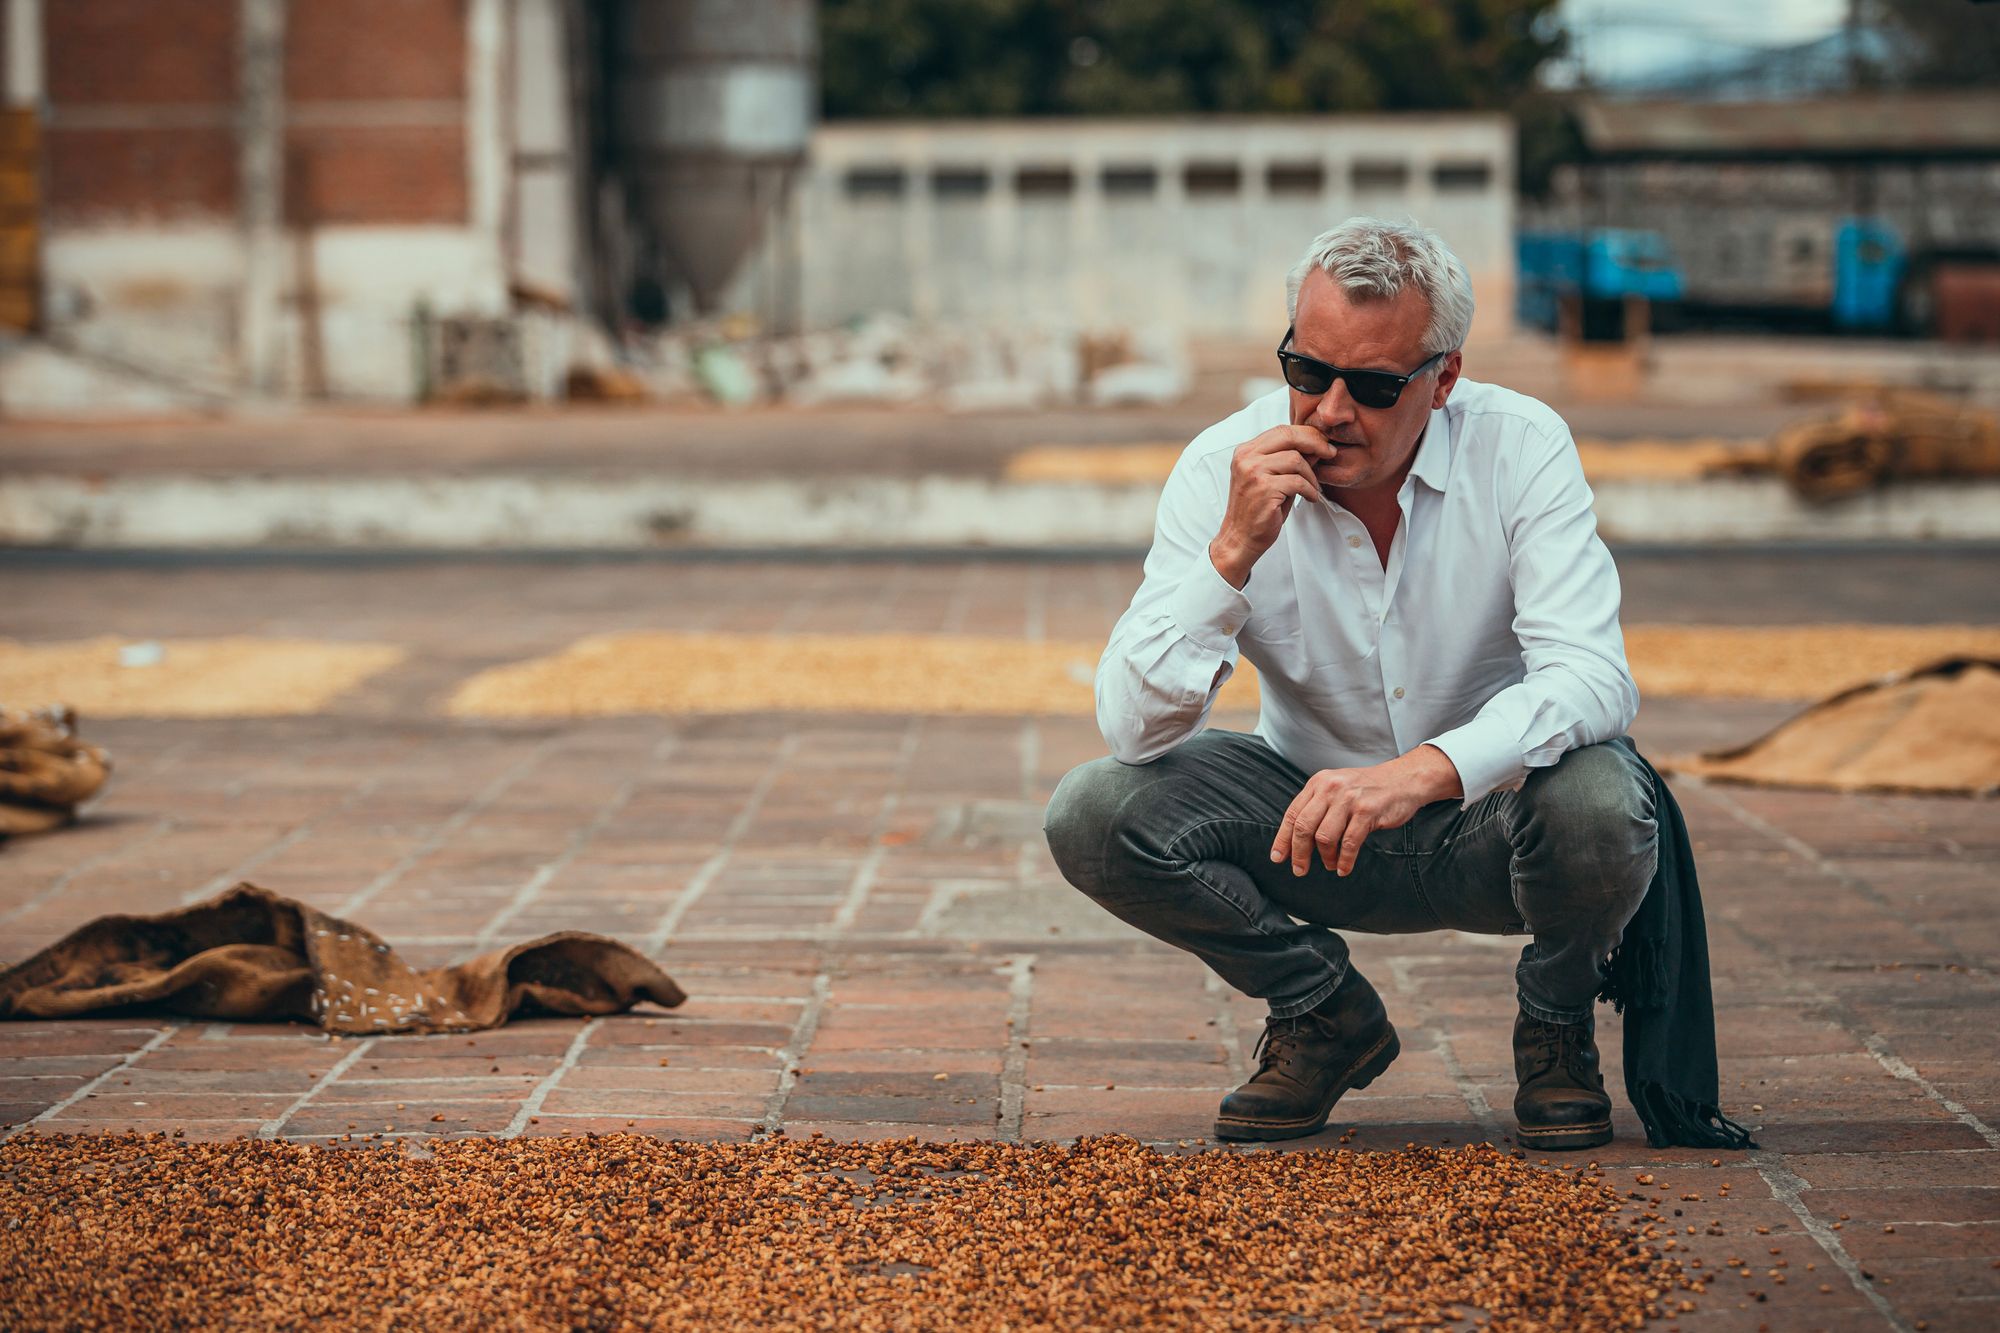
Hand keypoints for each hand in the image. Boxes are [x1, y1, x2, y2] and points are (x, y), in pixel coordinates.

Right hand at [1209, 425, 1334, 587]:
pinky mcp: (1264, 489)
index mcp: (1246, 451)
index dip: (1307, 434)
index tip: (1323, 444)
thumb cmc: (1258, 509)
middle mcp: (1246, 458)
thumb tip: (1317, 445)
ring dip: (1311, 475)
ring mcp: (1253, 472)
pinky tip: (1310, 498)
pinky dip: (1310, 490)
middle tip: (1330, 453)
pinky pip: (1297, 482)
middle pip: (1289, 436)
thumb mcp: (1272, 478)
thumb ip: (1289, 460)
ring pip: (1296, 459)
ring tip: (1313, 488)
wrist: (1241, 538)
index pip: (1281, 430)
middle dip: (1315, 443)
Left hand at [1269, 745, 1462, 876]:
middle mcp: (1330, 788)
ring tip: (1330, 865)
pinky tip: (1344, 868)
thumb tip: (1297, 839)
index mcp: (1318, 783)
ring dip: (1325, 857)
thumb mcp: (1337, 788)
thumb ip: (1318, 806)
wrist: (1404, 779)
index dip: (1282, 839)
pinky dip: (1344, 860)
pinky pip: (1349, 843)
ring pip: (1324, 837)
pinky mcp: (1367, 811)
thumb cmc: (1368, 789)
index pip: (1292, 814)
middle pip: (1303, 827)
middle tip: (1300, 869)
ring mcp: (1348, 799)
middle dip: (1299, 853)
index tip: (1277, 857)